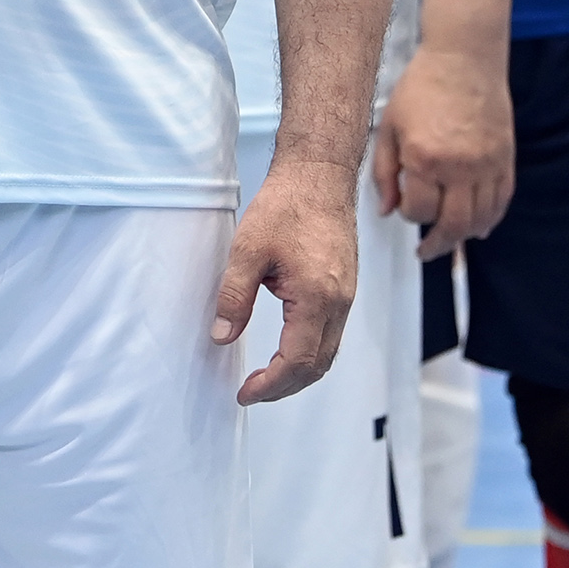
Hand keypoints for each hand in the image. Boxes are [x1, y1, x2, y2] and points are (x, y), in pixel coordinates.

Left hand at [213, 156, 358, 404]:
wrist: (318, 175)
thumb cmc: (287, 204)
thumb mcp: (247, 250)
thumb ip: (234, 297)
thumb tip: (222, 336)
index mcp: (316, 297)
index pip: (296, 362)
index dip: (270, 385)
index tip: (246, 392)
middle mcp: (338, 302)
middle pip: (317, 365)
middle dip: (284, 387)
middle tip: (254, 391)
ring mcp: (346, 296)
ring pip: (328, 352)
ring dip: (299, 373)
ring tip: (268, 378)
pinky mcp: (346, 287)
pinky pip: (332, 333)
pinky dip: (311, 352)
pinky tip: (288, 348)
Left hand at [371, 44, 512, 258]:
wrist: (463, 59)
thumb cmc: (421, 88)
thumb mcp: (389, 126)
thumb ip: (384, 172)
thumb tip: (387, 211)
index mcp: (423, 157)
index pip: (417, 211)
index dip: (409, 215)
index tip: (405, 209)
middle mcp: (458, 167)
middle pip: (452, 225)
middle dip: (437, 244)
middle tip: (427, 251)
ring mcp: (486, 165)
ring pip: (480, 219)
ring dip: (464, 236)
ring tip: (451, 239)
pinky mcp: (505, 159)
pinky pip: (502, 201)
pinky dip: (491, 219)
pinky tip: (479, 226)